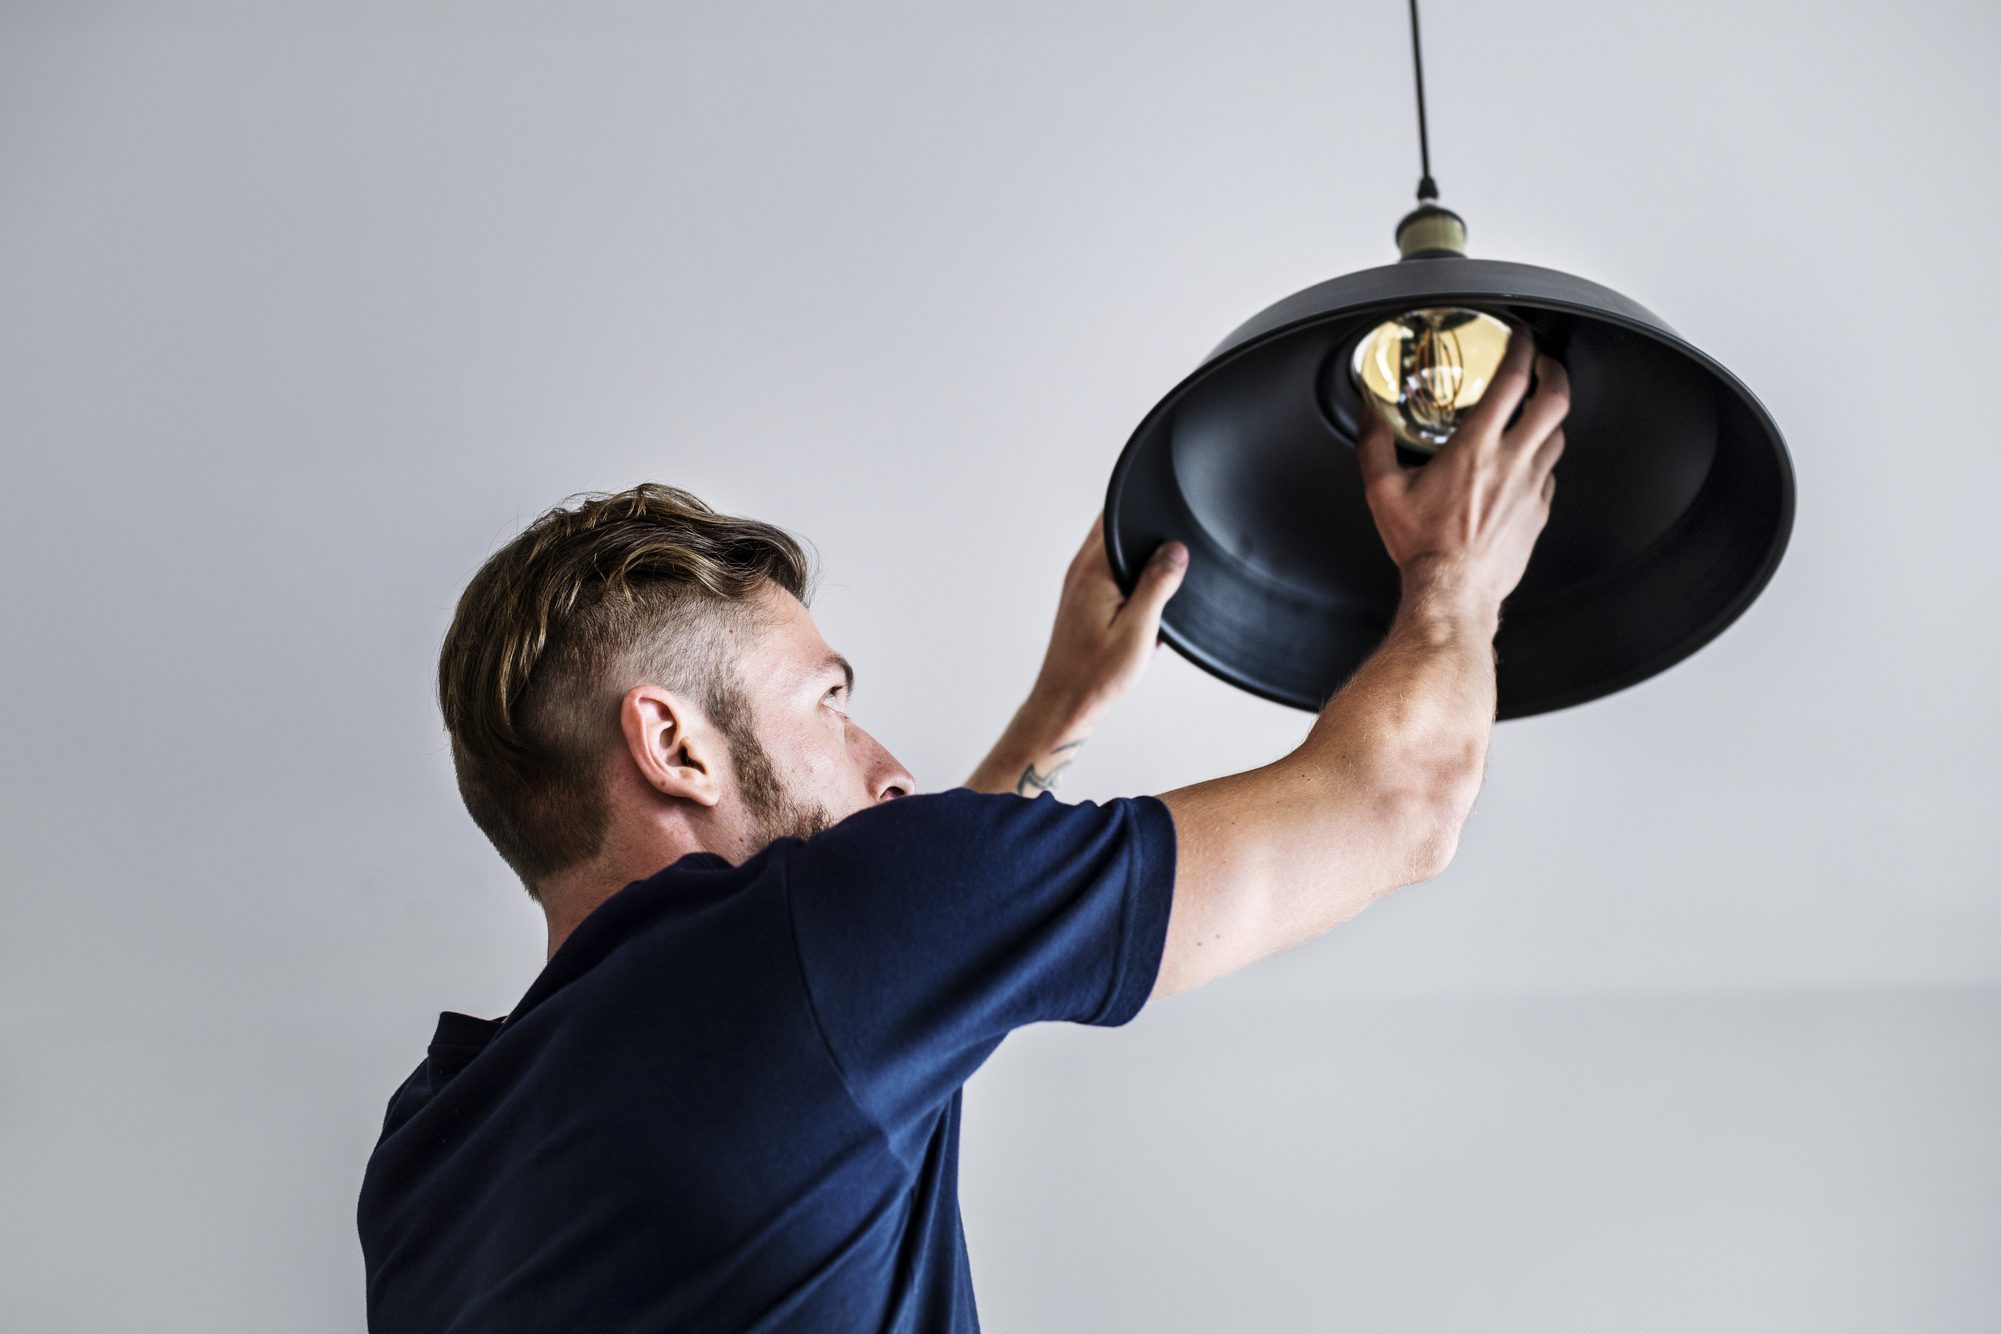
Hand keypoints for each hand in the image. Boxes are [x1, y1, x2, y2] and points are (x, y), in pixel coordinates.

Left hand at [1028, 510, 1188, 726]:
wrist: (1065, 704)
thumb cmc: (1097, 675)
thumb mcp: (1139, 630)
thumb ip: (1157, 585)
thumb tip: (1175, 549)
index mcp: (1094, 570)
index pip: (1118, 516)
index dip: (1147, 516)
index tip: (1171, 528)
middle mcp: (1081, 570)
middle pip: (1118, 530)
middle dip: (1148, 545)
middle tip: (1167, 577)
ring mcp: (1080, 583)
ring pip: (1118, 556)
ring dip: (1142, 573)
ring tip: (1150, 609)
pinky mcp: (1083, 599)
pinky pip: (1115, 578)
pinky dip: (1133, 592)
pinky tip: (1141, 621)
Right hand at [1356, 318, 1567, 613]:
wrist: (1453, 592)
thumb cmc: (1423, 546)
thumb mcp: (1383, 492)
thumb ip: (1374, 446)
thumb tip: (1368, 416)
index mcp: (1475, 447)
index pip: (1513, 381)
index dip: (1522, 349)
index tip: (1521, 337)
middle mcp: (1511, 461)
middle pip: (1555, 400)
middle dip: (1555, 373)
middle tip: (1545, 364)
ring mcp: (1530, 487)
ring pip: (1557, 435)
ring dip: (1550, 416)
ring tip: (1537, 410)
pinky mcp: (1538, 512)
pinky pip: (1550, 473)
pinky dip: (1543, 458)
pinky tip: (1528, 461)